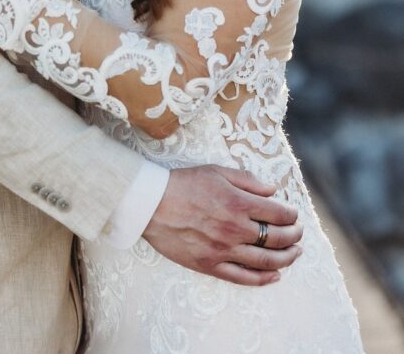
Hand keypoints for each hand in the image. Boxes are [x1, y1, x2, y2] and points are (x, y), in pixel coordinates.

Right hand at [143, 165, 302, 285]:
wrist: (151, 204)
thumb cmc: (182, 184)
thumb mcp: (216, 171)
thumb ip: (247, 180)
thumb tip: (272, 190)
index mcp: (237, 202)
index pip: (277, 213)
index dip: (291, 214)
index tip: (293, 214)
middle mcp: (235, 229)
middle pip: (276, 238)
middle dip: (294, 236)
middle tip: (298, 233)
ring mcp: (224, 250)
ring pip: (266, 261)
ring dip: (286, 258)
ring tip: (295, 253)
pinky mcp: (211, 266)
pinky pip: (244, 278)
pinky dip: (263, 279)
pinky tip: (275, 275)